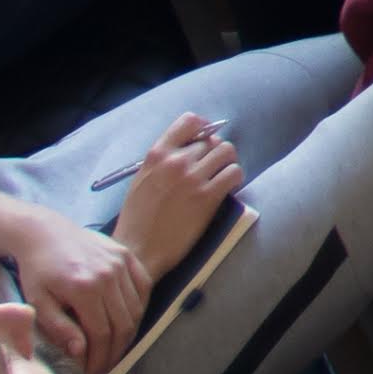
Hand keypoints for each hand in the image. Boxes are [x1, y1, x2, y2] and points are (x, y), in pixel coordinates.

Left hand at [13, 216, 148, 373]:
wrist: (44, 232)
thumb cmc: (37, 270)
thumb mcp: (38, 302)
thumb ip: (59, 328)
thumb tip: (81, 351)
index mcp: (84, 288)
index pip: (101, 333)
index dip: (99, 358)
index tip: (92, 373)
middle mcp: (108, 275)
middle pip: (123, 324)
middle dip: (115, 352)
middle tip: (104, 367)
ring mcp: (121, 262)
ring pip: (136, 308)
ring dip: (128, 334)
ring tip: (114, 349)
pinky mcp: (126, 255)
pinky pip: (143, 287)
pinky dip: (139, 308)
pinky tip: (126, 322)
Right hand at [115, 112, 244, 281]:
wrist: (139, 251)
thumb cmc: (137, 220)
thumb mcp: (142, 180)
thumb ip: (162, 161)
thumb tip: (190, 149)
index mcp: (156, 155)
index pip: (189, 121)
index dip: (204, 127)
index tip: (207, 136)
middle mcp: (176, 161)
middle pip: (211, 140)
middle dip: (215, 153)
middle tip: (213, 169)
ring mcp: (193, 178)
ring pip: (227, 152)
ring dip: (228, 163)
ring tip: (222, 177)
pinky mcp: (208, 197)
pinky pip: (234, 173)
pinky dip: (235, 178)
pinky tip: (227, 189)